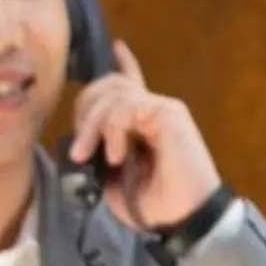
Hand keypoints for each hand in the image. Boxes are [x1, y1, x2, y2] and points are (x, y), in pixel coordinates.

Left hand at [65, 41, 224, 233]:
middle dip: (83, 113)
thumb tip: (81, 140)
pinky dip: (112, 130)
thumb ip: (99, 154)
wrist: (185, 218)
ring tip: (90, 156)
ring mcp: (163, 110)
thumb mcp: (113, 180)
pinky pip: (126, 106)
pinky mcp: (169, 114)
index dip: (124, 64)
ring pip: (112, 94)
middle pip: (108, 85)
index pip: (133, 85)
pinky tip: (117, 155)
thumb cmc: (155, 205)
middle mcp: (155, 112)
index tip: (116, 47)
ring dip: (92, 126)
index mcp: (145, 125)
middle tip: (80, 150)